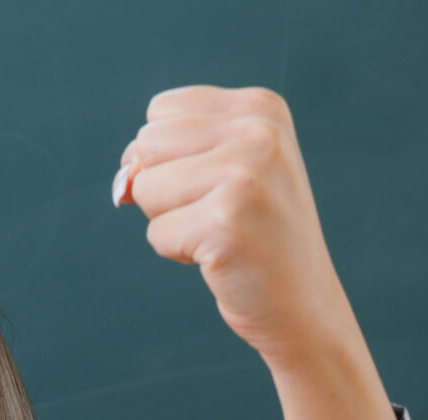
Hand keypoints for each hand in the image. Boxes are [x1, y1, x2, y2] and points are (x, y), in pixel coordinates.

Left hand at [116, 86, 400, 419]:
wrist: (303, 304)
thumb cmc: (255, 235)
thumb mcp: (223, 171)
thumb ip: (167, 154)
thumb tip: (124, 181)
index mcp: (260, 108)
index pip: (160, 112)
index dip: (170, 158)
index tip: (217, 185)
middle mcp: (259, 132)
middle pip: (146, 146)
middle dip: (165, 189)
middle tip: (218, 214)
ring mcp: (245, 175)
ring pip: (145, 188)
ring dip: (170, 222)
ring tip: (220, 234)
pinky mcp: (226, 223)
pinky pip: (156, 233)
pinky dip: (178, 253)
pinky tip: (221, 257)